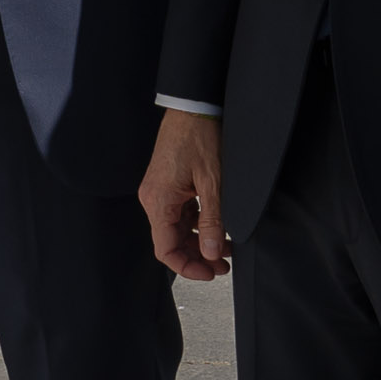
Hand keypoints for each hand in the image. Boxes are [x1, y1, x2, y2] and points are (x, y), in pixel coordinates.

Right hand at [139, 112, 230, 280]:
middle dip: (197, 257)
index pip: (166, 250)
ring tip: (226, 250)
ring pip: (177, 230)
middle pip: (171, 242)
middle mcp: (154, 199)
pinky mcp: (168, 185)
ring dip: (200, 242)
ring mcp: (160, 192)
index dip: (187, 267)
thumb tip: (213, 253)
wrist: (193, 107)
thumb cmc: (199, 137)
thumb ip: (213, 221)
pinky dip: (199, 225)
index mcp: (159, 201)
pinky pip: (180, 215)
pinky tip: (218, 229)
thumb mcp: (213, 183)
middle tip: (223, 266)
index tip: (209, 273)